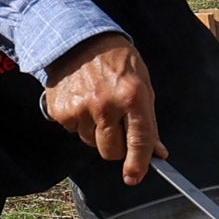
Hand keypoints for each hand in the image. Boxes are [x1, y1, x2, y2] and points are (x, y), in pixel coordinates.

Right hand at [42, 32, 166, 184]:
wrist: (79, 41)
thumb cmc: (118, 62)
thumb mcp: (143, 85)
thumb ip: (149, 121)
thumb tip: (158, 152)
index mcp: (132, 97)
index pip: (139, 140)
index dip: (138, 164)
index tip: (135, 178)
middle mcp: (105, 105)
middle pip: (112, 151)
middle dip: (117, 146)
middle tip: (117, 126)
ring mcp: (80, 109)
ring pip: (92, 143)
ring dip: (97, 133)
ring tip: (98, 106)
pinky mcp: (60, 111)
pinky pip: (74, 132)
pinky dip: (80, 123)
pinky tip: (83, 102)